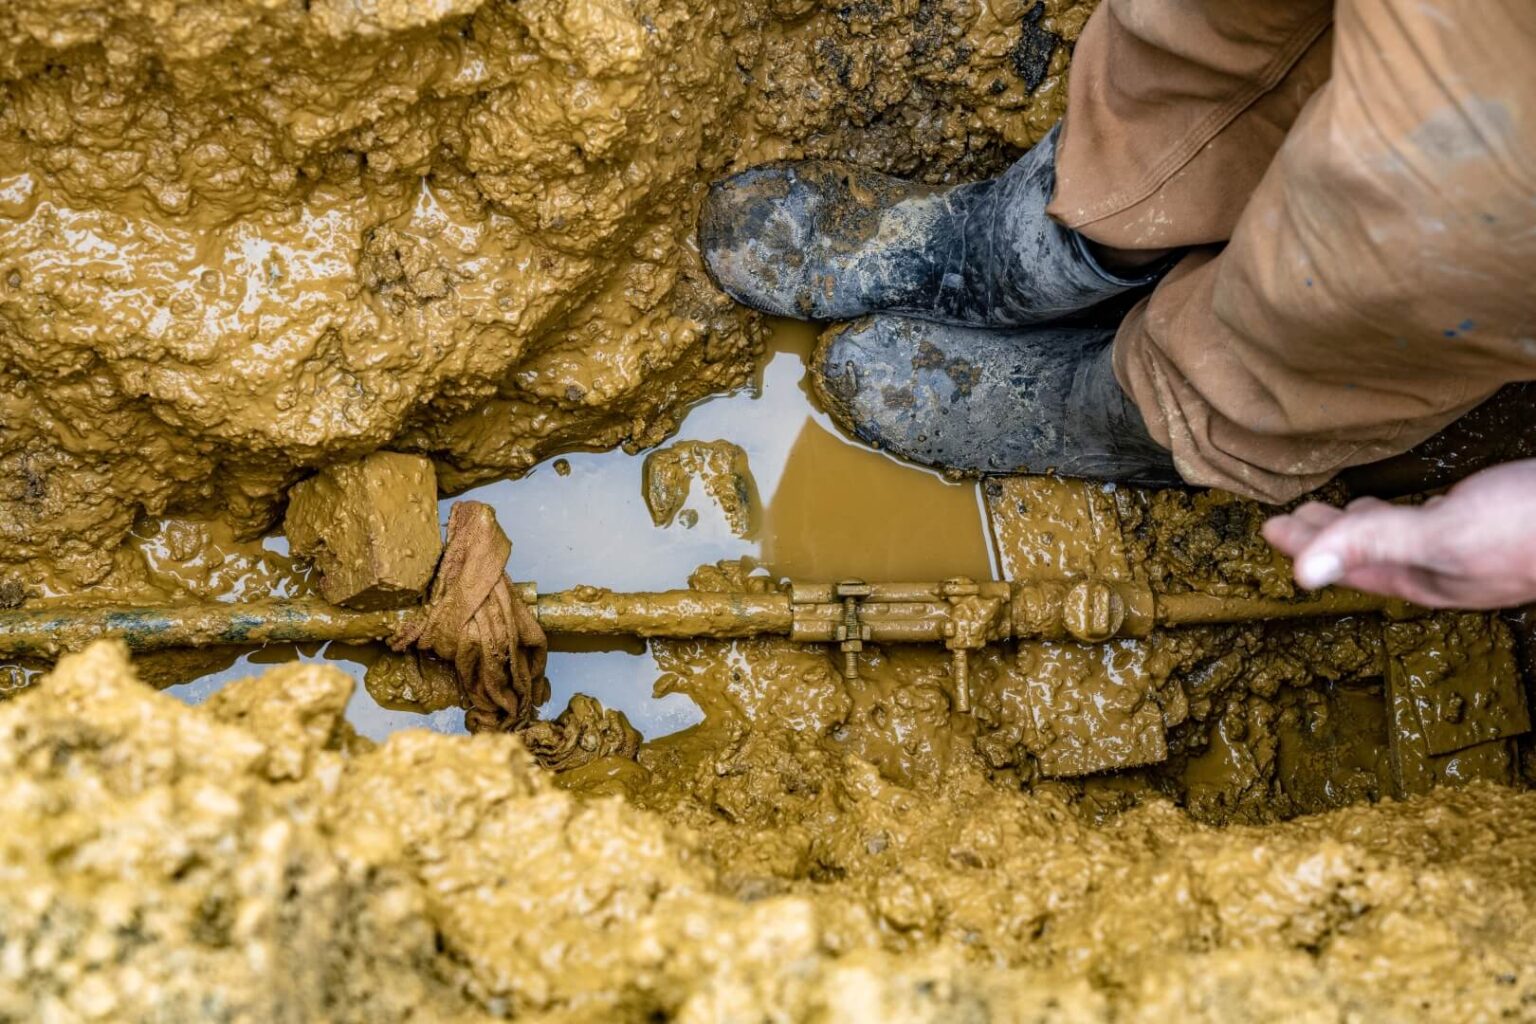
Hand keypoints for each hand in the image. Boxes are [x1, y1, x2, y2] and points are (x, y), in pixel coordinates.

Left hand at [1261, 460, 1535, 608]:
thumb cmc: (1533, 527)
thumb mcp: (1444, 534)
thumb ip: (1373, 544)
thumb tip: (1303, 574)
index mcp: (1426, 577)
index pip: (1348, 564)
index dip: (1307, 547)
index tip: (1269, 528)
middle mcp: (1445, 569)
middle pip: (1368, 554)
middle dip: (1326, 538)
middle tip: (1288, 520)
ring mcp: (1473, 550)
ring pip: (1399, 540)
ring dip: (1361, 527)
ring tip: (1334, 514)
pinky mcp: (1496, 524)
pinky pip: (1430, 524)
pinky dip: (1403, 515)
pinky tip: (1411, 506)